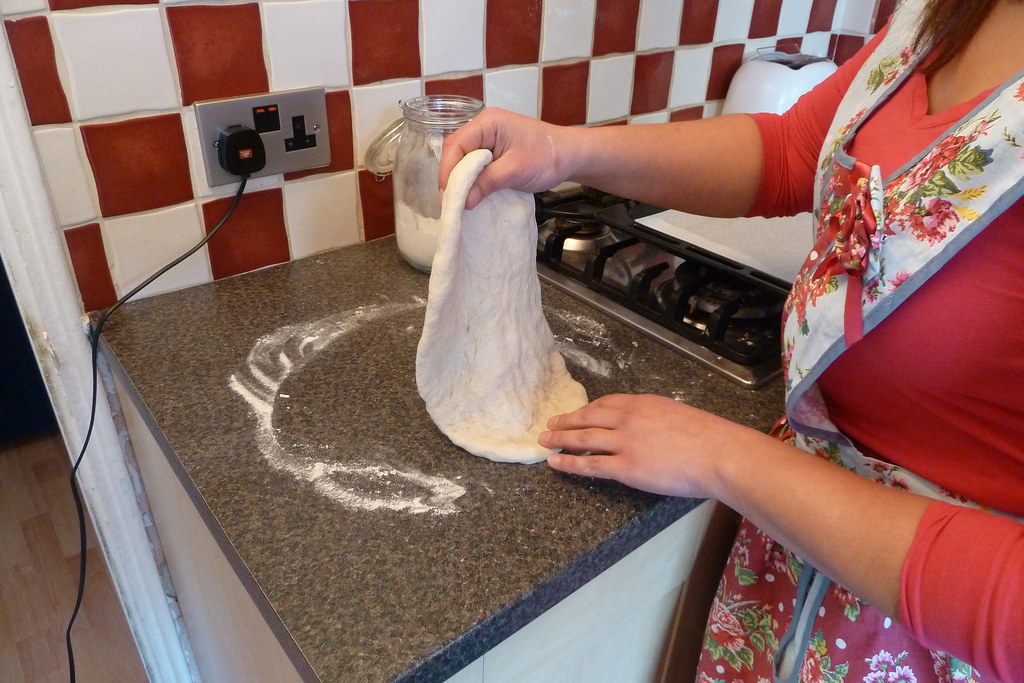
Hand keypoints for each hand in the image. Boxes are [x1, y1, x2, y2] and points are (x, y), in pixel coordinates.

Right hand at [438, 107, 578, 209]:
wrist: (571, 156)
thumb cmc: (547, 157)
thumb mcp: (516, 171)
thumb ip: (487, 182)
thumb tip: (463, 201)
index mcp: (487, 122)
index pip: (456, 145)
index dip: (448, 171)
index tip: (447, 196)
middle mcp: (483, 126)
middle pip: (456, 151)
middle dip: (451, 177)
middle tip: (449, 203)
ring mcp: (488, 138)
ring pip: (463, 159)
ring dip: (460, 180)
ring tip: (456, 201)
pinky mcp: (493, 151)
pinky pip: (474, 165)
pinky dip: (470, 180)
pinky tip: (469, 195)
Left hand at [540, 393, 750, 498]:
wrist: (718, 453)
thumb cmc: (709, 437)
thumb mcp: (677, 414)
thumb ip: (657, 419)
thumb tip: (649, 429)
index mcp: (642, 403)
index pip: (606, 403)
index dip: (586, 409)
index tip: (575, 413)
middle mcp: (628, 418)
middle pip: (588, 417)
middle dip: (566, 421)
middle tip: (549, 424)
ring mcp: (625, 442)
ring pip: (583, 438)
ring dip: (560, 439)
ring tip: (544, 441)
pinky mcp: (626, 467)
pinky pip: (590, 464)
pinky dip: (569, 463)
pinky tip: (554, 463)